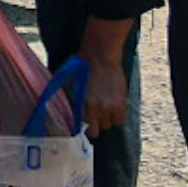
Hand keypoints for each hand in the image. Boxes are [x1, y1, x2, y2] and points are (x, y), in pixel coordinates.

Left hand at [79, 24, 134, 138]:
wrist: (100, 56)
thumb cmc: (81, 69)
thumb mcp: (69, 86)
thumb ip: (70, 102)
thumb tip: (66, 115)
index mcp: (82, 105)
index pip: (86, 129)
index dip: (85, 128)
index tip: (85, 124)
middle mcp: (97, 108)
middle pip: (98, 130)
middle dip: (95, 125)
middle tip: (94, 117)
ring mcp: (110, 106)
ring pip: (109, 125)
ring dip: (106, 119)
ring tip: (103, 109)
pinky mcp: (121, 102)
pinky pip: (120, 120)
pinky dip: (116, 117)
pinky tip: (112, 108)